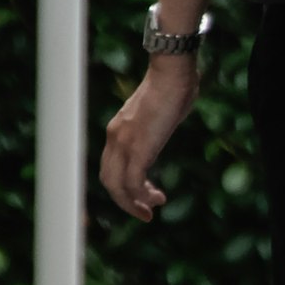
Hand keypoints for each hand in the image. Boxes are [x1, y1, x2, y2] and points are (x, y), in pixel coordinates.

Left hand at [99, 62, 199, 219]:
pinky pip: (133, 183)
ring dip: (132, 204)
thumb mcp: (163, 111)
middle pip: (108, 180)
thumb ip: (159, 123)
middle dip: (125, 201)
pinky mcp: (137, 149)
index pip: (111, 165)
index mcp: (119, 129)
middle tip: (146, 212)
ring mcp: (123, 143)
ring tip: (150, 212)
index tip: (143, 194)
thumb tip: (168, 121)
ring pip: (116, 186)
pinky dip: (142, 197)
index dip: (122, 184)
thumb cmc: (175, 84)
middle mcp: (115, 138)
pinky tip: (157, 200)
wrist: (172, 72)